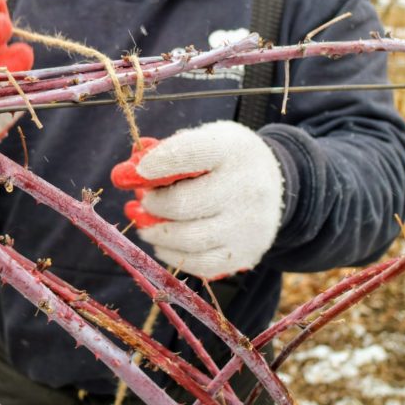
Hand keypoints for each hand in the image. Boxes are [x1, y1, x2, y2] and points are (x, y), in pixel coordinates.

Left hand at [111, 121, 283, 279]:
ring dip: (157, 233)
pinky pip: (199, 264)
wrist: (278, 182)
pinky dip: (173, 254)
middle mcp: (245, 189)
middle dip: (153, 205)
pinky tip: (164, 242)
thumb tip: (126, 174)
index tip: (138, 171)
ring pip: (188, 239)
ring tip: (146, 224)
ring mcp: (248, 226)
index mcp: (232, 151)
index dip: (158, 163)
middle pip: (183, 204)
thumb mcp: (206, 140)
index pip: (190, 153)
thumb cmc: (227, 159)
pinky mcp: (246, 253)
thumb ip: (168, 151)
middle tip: (142, 201)